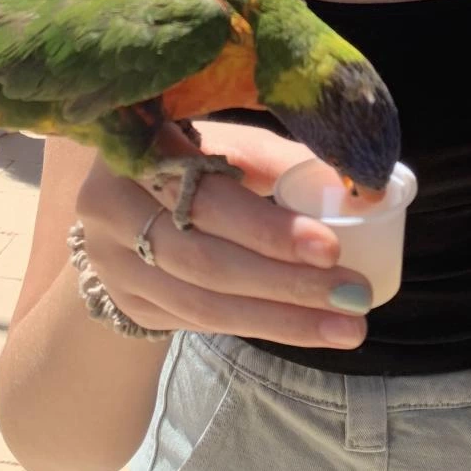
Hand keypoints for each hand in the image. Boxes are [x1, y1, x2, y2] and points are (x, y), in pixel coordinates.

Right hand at [75, 121, 371, 349]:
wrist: (125, 190)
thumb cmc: (194, 153)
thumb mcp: (229, 142)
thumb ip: (282, 163)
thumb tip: (361, 191)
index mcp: (138, 146)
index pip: (207, 199)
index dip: (269, 229)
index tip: (332, 248)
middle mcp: (109, 206)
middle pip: (205, 261)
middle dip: (287, 284)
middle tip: (354, 297)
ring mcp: (111, 261)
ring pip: (201, 305)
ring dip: (280, 320)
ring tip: (344, 328)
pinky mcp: (128, 301)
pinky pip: (196, 324)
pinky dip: (255, 326)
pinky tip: (303, 327)